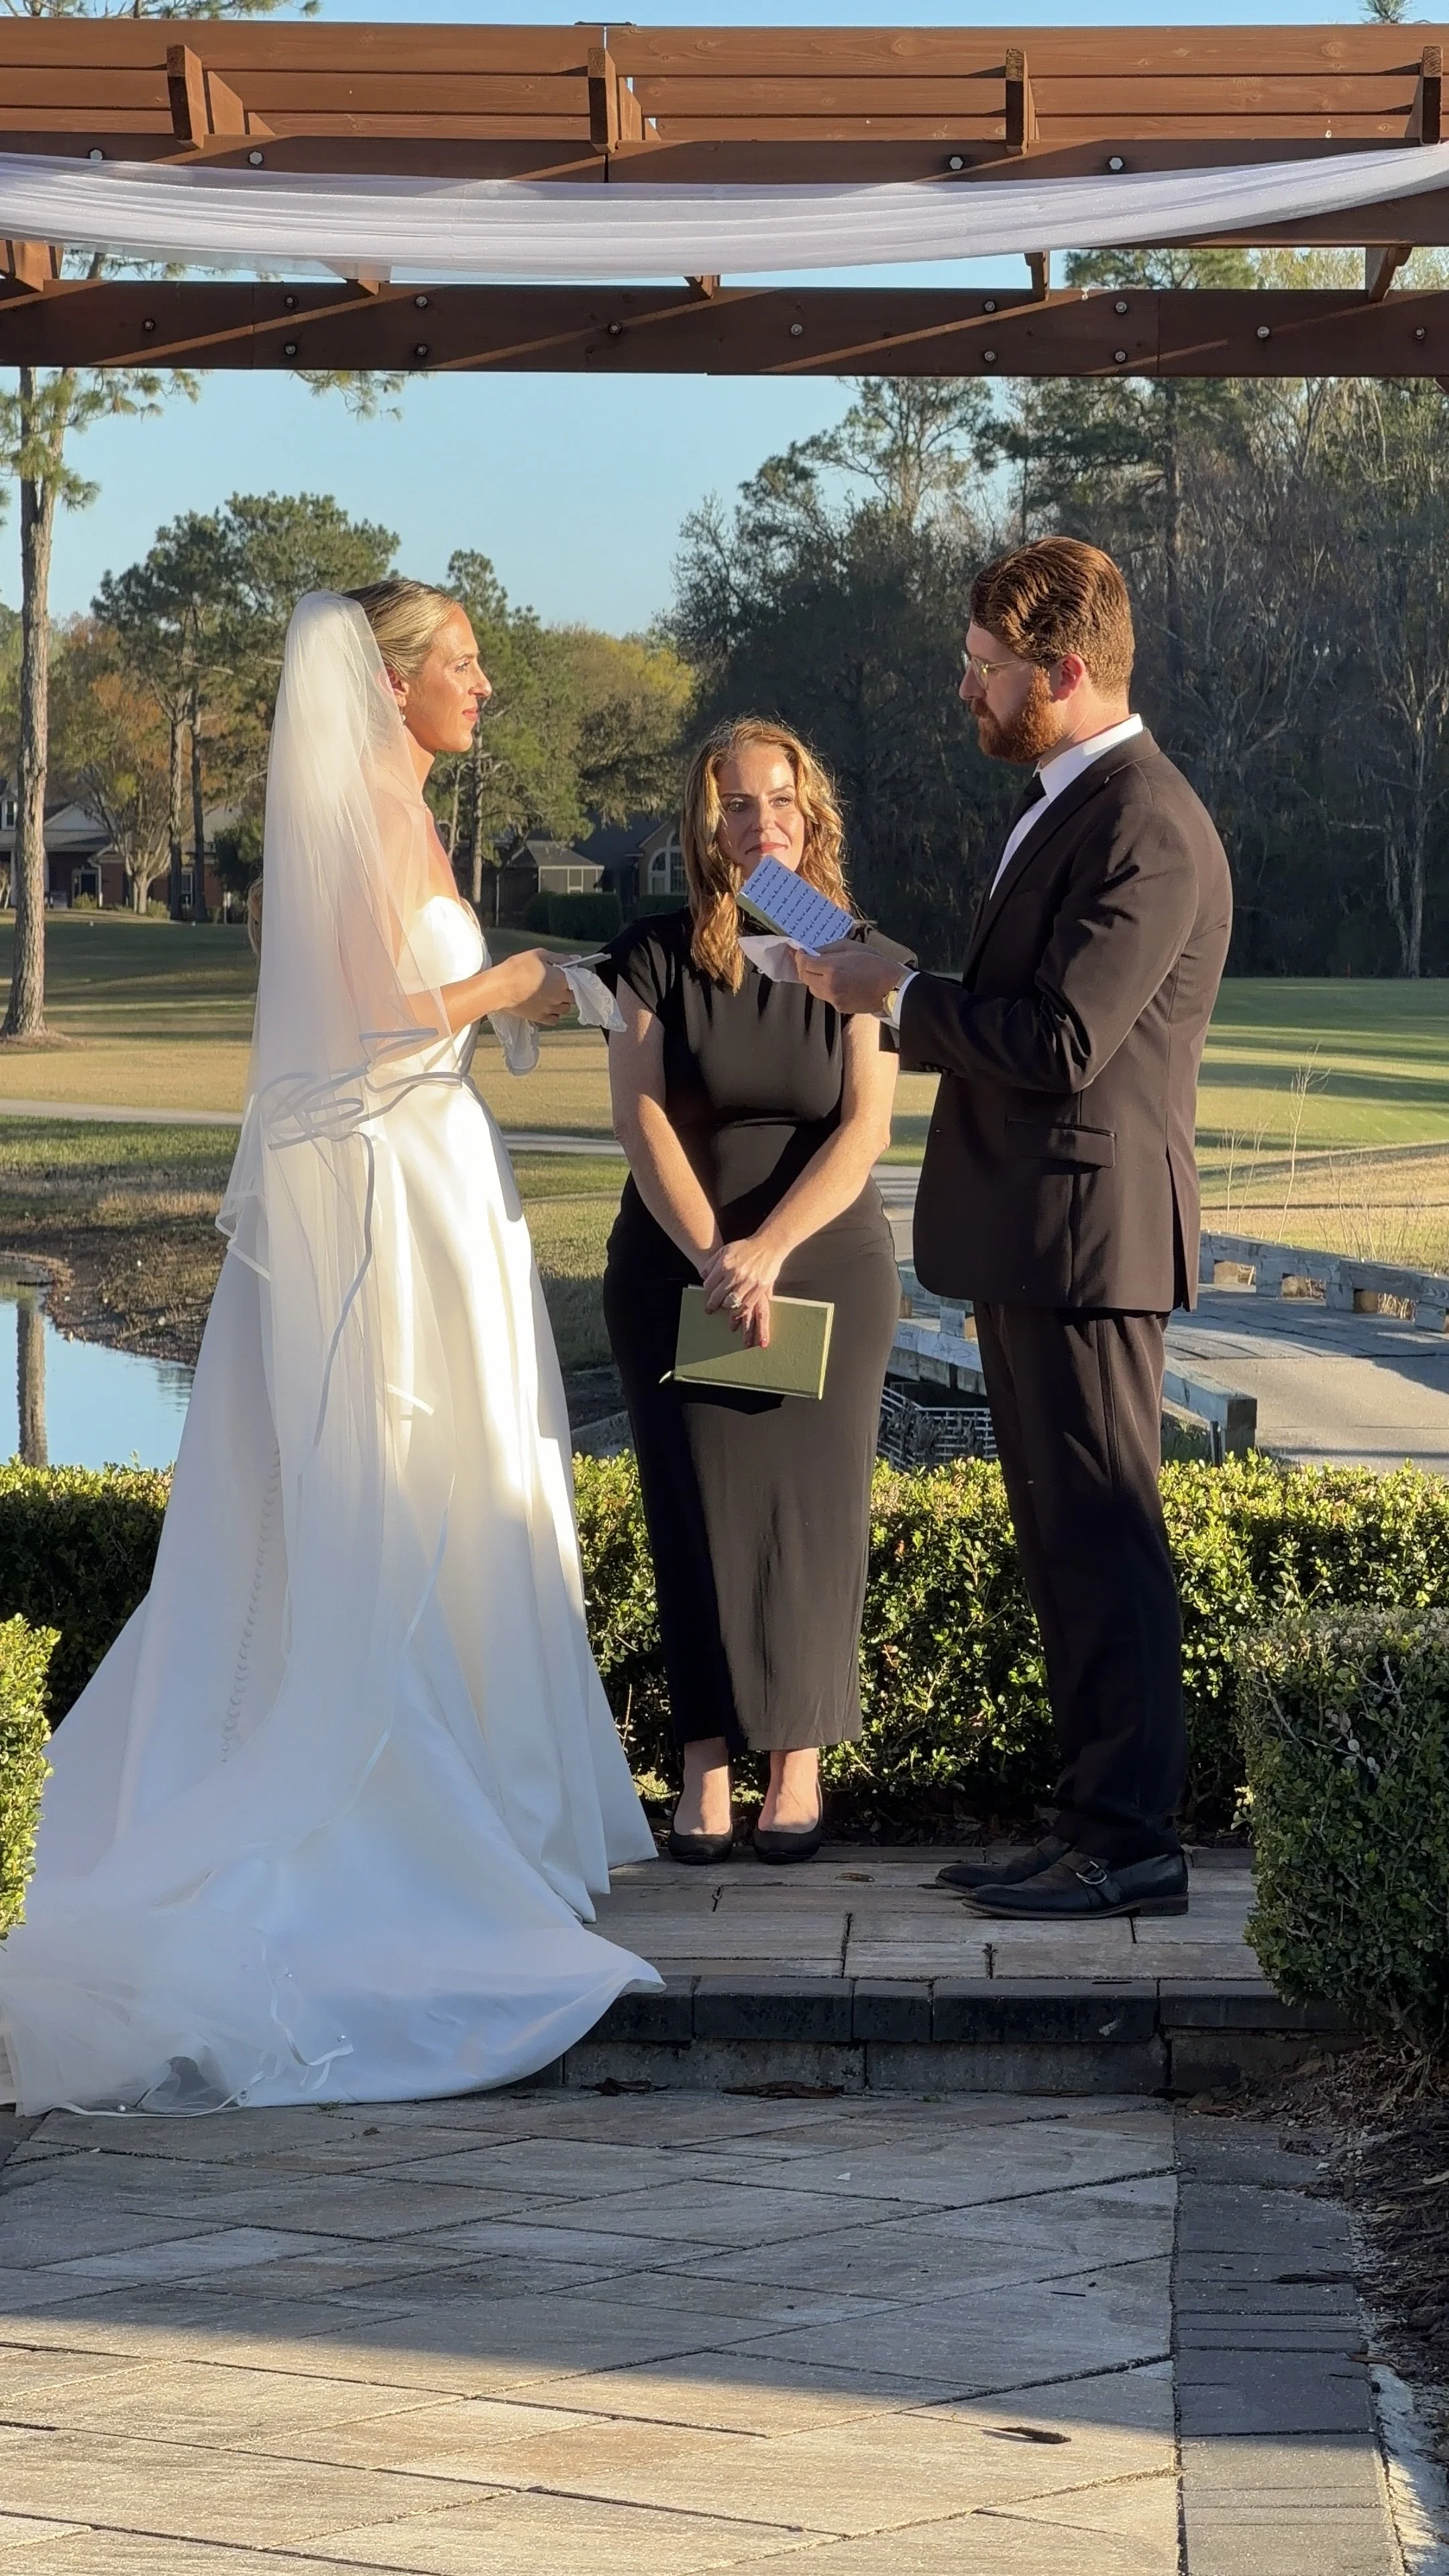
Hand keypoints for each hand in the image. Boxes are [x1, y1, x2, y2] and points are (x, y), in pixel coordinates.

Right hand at [512, 952, 573, 1025]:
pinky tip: (547, 1008)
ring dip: (562, 1003)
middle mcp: (559, 997)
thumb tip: (575, 959)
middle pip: (573, 997)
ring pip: (565, 1009)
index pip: (577, 982)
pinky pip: (554, 1020)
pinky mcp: (540, 1018)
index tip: (565, 976)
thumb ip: (559, 958)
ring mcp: (550, 1009)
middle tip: (558, 985)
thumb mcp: (539, 955)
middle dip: (569, 991)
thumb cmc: (518, 967)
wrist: (500, 987)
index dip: (573, 979)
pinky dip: (554, 1015)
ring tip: (552, 997)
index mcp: (561, 980)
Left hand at [700, 1233, 783, 1348]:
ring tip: (724, 1309)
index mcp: (724, 1264)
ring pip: (731, 1303)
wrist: (769, 1245)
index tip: (708, 1294)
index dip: (707, 1291)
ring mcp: (748, 1282)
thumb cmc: (746, 1247)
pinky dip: (740, 1312)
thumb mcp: (725, 1250)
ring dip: (726, 1309)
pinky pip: (747, 1305)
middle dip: (713, 1304)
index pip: (709, 1285)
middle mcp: (735, 1274)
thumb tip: (703, 1276)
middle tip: (710, 1309)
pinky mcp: (760, 1288)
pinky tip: (736, 1314)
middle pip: (718, 1296)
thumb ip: (712, 1263)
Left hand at [791, 941, 900, 1016]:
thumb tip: (813, 951)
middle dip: (802, 967)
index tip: (799, 951)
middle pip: (804, 978)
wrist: (892, 989)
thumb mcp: (852, 947)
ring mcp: (834, 999)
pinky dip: (824, 987)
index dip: (799, 956)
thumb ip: (829, 949)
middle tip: (804, 959)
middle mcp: (830, 986)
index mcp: (833, 969)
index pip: (805, 963)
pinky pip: (825, 996)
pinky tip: (833, 981)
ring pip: (812, 989)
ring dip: (811, 978)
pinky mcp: (840, 1008)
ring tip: (818, 969)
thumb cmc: (876, 964)